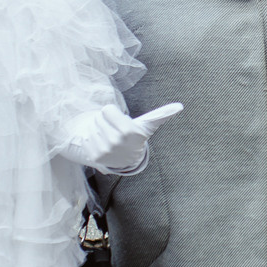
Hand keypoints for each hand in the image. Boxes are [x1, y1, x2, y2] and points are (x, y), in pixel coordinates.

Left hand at [57, 101, 183, 172]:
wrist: (126, 159)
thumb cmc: (135, 137)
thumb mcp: (147, 126)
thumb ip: (162, 115)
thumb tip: (179, 106)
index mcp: (129, 131)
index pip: (107, 109)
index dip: (113, 114)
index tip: (120, 123)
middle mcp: (116, 141)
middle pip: (98, 116)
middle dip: (106, 121)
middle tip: (114, 130)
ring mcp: (104, 149)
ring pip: (92, 126)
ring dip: (98, 129)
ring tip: (108, 137)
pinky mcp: (95, 155)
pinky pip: (86, 137)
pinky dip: (92, 139)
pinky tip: (101, 144)